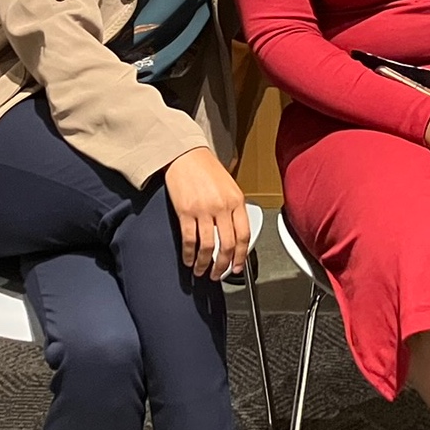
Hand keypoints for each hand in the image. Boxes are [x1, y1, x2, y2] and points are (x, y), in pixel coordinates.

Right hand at [163, 147, 248, 280]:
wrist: (186, 154)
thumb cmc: (207, 169)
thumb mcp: (229, 187)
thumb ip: (233, 208)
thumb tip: (234, 233)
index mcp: (237, 201)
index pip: (244, 234)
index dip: (241, 255)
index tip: (238, 267)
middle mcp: (222, 207)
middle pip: (227, 245)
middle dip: (223, 265)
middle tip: (219, 275)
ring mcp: (204, 210)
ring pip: (208, 246)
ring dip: (205, 264)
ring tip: (202, 271)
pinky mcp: (185, 211)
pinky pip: (190, 240)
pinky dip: (189, 254)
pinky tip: (189, 260)